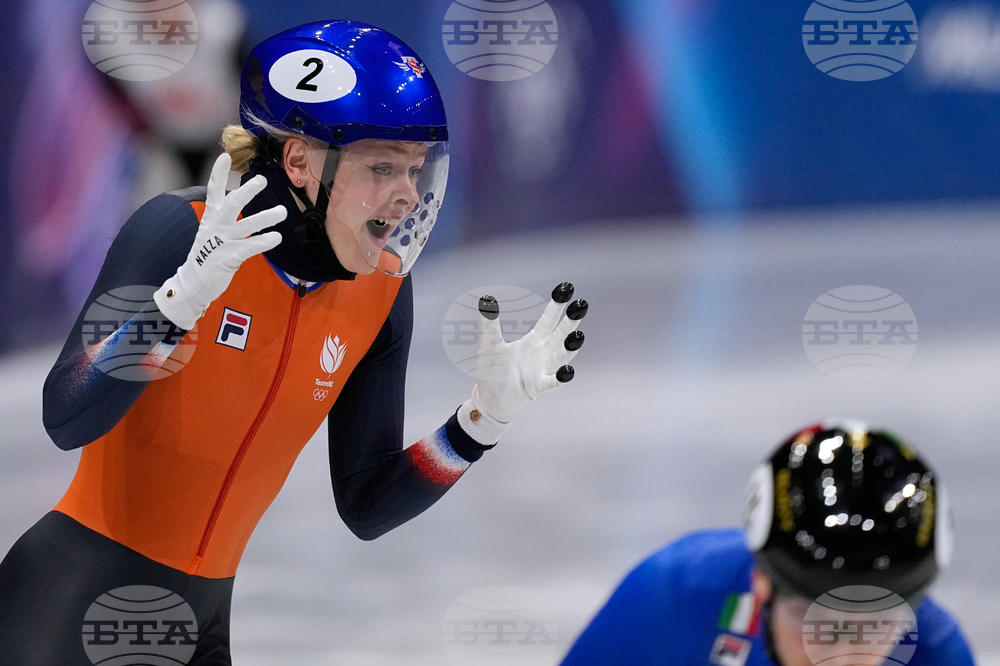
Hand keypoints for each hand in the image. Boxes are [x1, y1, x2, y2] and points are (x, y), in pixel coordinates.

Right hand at [153, 153, 285, 329]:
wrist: (193, 282)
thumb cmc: (208, 254)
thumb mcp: (213, 230)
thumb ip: (224, 215)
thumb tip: (238, 197)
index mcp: (211, 217)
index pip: (213, 190)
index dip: (217, 173)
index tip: (224, 155)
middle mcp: (215, 226)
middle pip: (230, 204)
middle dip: (246, 191)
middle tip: (262, 179)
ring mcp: (221, 242)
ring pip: (245, 226)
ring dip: (265, 217)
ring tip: (283, 211)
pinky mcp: (227, 258)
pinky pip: (248, 247)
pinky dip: (263, 241)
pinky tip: (276, 237)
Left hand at [466, 282, 587, 437]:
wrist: (489, 399)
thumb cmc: (493, 372)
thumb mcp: (489, 344)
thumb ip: (489, 324)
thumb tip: (486, 299)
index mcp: (533, 342)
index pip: (548, 320)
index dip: (557, 305)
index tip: (567, 289)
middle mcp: (542, 354)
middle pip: (559, 334)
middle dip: (570, 320)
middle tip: (581, 304)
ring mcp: (542, 370)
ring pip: (561, 356)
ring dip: (570, 346)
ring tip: (577, 334)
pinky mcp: (537, 387)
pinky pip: (552, 381)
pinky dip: (561, 377)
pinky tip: (567, 371)